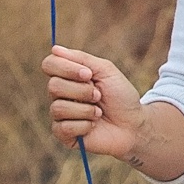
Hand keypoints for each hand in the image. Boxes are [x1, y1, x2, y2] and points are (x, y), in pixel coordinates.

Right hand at [45, 43, 144, 160]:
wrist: (133, 124)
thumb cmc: (121, 96)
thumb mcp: (106, 71)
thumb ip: (81, 59)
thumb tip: (55, 48)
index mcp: (69, 76)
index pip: (49, 64)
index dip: (66, 68)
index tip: (88, 74)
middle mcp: (61, 94)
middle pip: (53, 86)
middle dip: (82, 90)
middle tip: (99, 95)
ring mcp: (60, 115)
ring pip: (58, 107)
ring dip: (85, 109)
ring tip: (99, 112)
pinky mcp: (63, 134)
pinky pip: (63, 128)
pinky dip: (84, 125)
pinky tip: (93, 126)